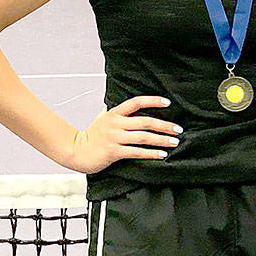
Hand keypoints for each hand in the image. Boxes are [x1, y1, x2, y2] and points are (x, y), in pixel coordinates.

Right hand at [65, 96, 180, 173]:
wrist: (77, 152)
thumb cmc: (90, 137)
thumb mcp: (99, 119)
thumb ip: (109, 112)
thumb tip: (110, 103)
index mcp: (114, 114)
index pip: (136, 102)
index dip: (152, 101)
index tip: (167, 103)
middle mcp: (115, 124)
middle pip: (145, 121)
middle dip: (165, 125)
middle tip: (178, 129)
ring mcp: (115, 138)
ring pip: (143, 137)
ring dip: (161, 140)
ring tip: (174, 142)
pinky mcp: (114, 152)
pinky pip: (137, 152)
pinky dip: (151, 153)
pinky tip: (162, 154)